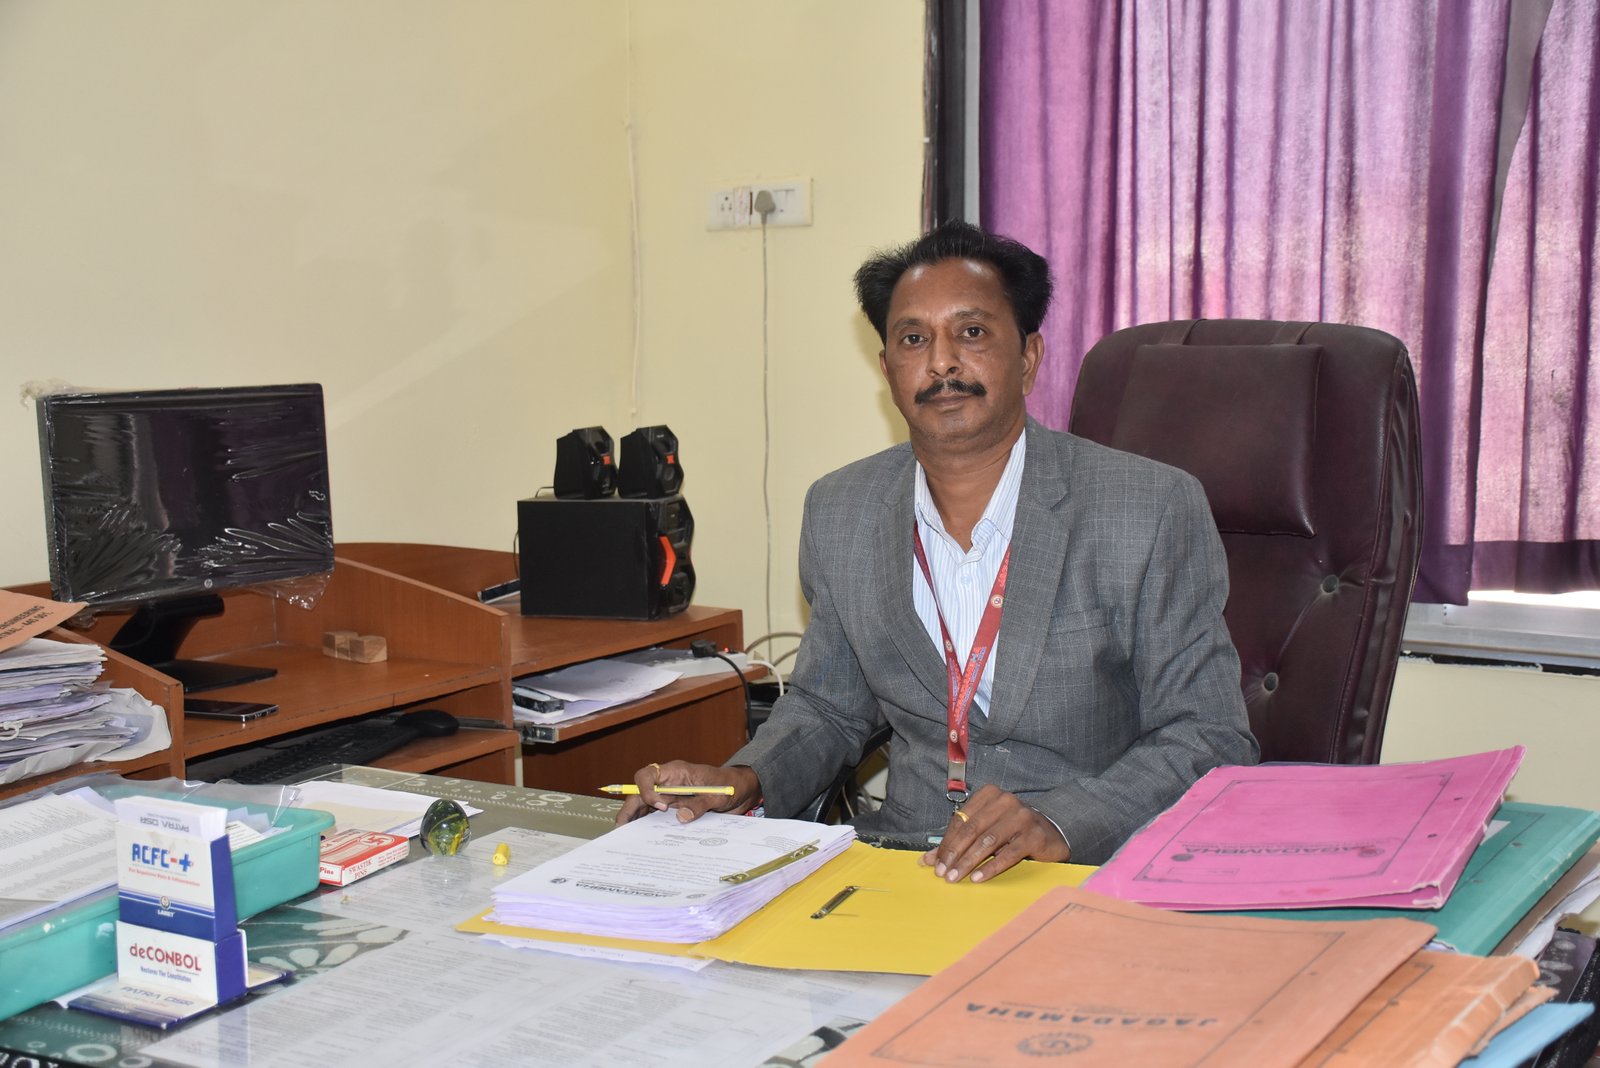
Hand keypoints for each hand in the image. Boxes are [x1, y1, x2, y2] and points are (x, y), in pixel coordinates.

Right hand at [613, 761, 761, 824]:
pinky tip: (644, 840)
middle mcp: (668, 784)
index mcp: (675, 772)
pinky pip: (655, 816)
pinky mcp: (673, 808)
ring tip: (626, 838)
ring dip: (635, 820)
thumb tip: (681, 818)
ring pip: (644, 806)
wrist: (740, 791)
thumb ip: (700, 804)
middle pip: (640, 793)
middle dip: (630, 809)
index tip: (660, 806)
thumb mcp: (718, 795)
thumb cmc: (729, 786)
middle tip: (622, 829)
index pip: (648, 775)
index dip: (646, 790)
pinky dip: (648, 827)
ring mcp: (669, 796)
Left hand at [920, 784, 1070, 882]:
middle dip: (954, 854)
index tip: (935, 863)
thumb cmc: (1011, 831)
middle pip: (972, 830)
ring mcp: (1022, 817)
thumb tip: (929, 860)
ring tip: (956, 877)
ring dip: (968, 862)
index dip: (946, 843)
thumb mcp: (984, 831)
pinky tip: (978, 878)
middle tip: (943, 873)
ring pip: (988, 842)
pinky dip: (991, 867)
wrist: (1050, 834)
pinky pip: (1008, 854)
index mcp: (990, 795)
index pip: (961, 820)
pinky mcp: (1034, 836)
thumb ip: (958, 841)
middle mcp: (1006, 801)